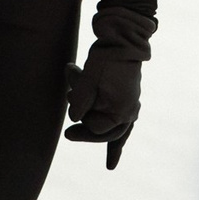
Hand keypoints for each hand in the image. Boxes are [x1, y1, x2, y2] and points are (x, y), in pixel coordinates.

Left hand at [65, 7, 152, 169]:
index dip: (80, 126)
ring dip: (112, 143)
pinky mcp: (127, 96)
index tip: (67, 117)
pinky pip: (124, 121)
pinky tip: (117, 144)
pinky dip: (119, 133)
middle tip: (68, 135)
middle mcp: (130, 110)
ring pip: (120, 130)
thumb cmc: (105, 58)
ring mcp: (131, 103)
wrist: (123, 36)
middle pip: (107, 132)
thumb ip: (81, 100)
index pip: (96, 128)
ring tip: (111, 163)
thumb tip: (74, 119)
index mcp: (121, 110)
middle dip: (88, 133)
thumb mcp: (88, 79)